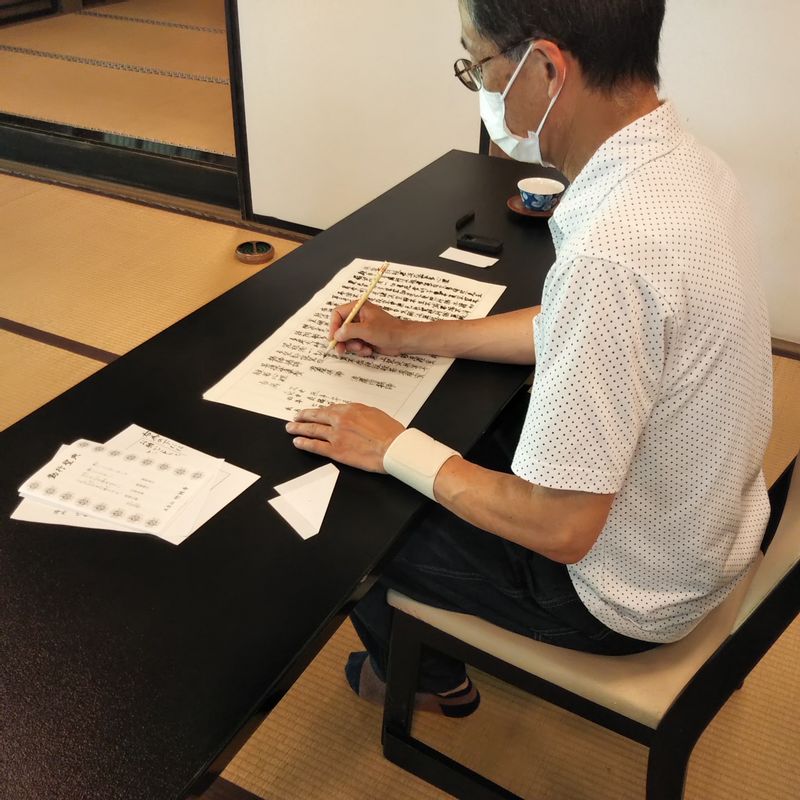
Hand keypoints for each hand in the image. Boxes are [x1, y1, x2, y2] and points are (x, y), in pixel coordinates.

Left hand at [286, 403, 404, 471]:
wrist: (393, 448)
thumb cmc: (390, 432)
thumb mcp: (375, 414)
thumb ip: (359, 413)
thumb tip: (352, 415)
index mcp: (351, 409)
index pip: (330, 409)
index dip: (320, 411)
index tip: (314, 412)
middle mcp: (340, 420)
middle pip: (316, 416)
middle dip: (303, 416)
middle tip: (295, 417)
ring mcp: (336, 435)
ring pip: (312, 430)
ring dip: (299, 428)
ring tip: (291, 428)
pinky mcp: (335, 450)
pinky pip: (315, 446)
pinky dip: (304, 443)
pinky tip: (297, 442)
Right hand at [328, 300, 407, 357]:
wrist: (404, 340)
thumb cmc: (390, 330)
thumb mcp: (366, 330)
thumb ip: (349, 331)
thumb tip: (336, 335)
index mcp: (358, 308)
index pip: (337, 314)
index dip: (333, 326)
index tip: (333, 338)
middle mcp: (358, 317)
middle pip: (340, 328)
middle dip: (342, 340)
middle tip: (341, 350)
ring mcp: (361, 328)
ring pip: (346, 339)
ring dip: (353, 346)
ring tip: (363, 348)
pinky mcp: (365, 338)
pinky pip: (354, 345)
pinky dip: (360, 350)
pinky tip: (369, 350)